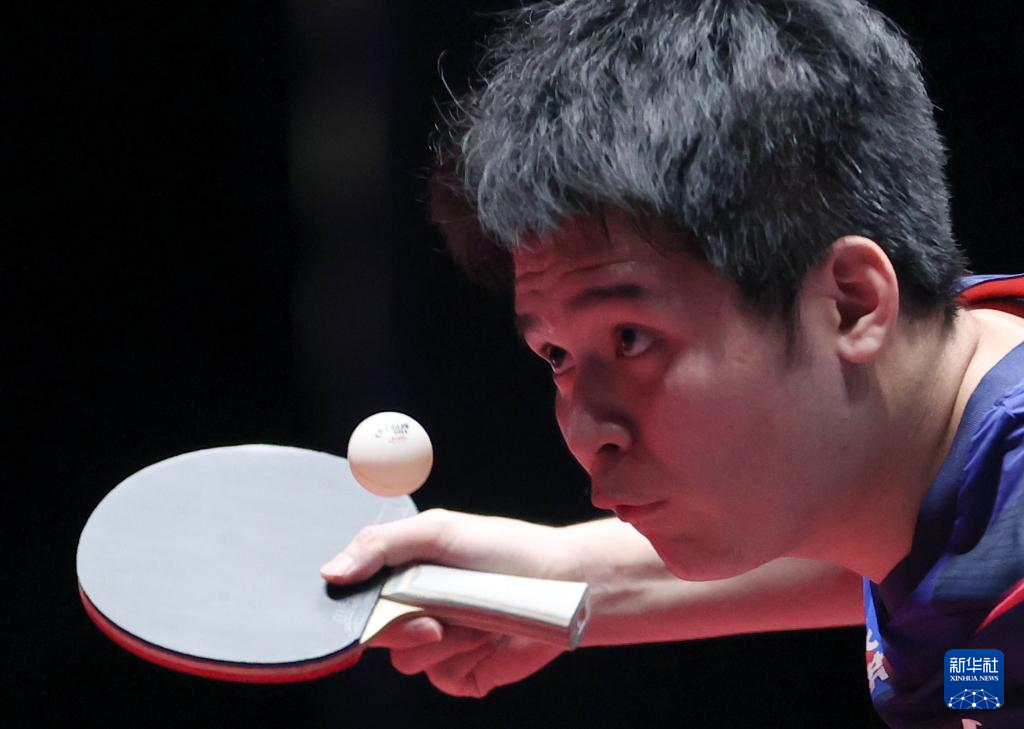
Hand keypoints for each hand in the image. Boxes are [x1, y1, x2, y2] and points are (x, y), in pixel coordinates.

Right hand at [320, 509, 577, 696]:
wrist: (559, 584)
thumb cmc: (503, 548)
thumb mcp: (437, 531)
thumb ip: (380, 545)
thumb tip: (330, 573)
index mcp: (404, 574)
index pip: (357, 598)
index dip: (360, 606)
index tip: (378, 602)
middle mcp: (416, 610)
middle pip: (377, 636)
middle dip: (404, 627)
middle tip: (436, 616)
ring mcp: (438, 645)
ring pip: (408, 661)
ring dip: (443, 641)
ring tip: (475, 616)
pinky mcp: (461, 673)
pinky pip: (440, 678)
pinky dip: (462, 659)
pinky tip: (486, 637)